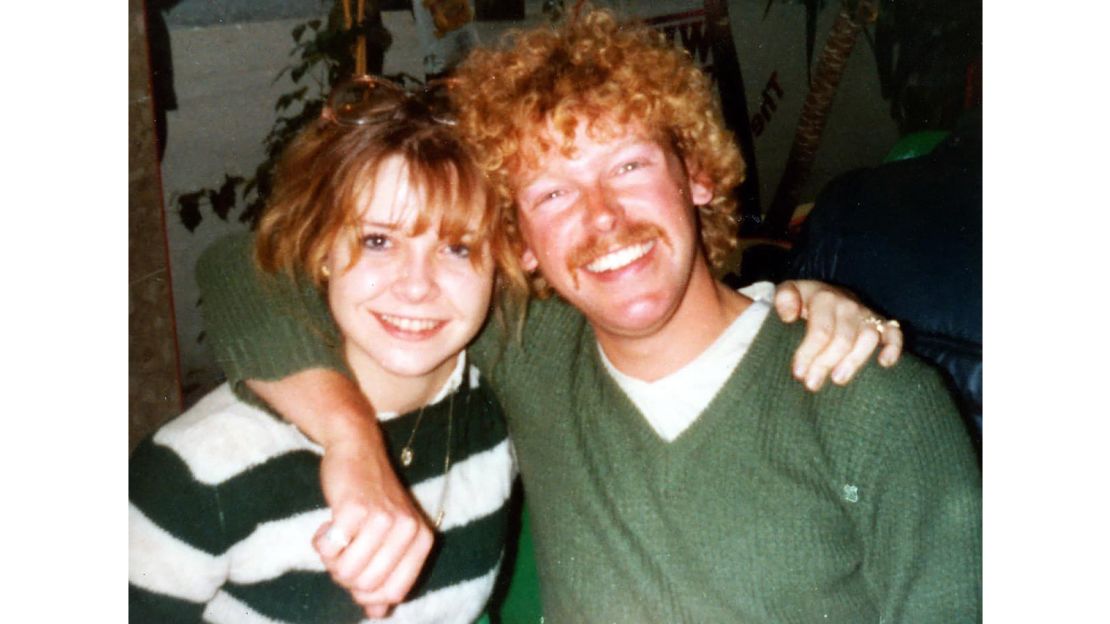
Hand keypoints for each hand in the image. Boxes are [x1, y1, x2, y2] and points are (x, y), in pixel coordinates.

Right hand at [312, 432, 434, 617]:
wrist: (357, 449)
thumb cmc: (371, 498)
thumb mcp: (389, 535)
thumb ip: (386, 574)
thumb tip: (377, 612)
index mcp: (422, 540)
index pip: (395, 593)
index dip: (369, 593)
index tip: (358, 573)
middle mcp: (409, 530)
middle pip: (367, 586)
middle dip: (346, 576)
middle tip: (344, 550)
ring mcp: (383, 519)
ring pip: (347, 573)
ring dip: (332, 560)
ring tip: (337, 537)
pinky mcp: (355, 510)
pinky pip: (331, 551)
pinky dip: (321, 544)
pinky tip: (327, 526)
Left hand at [773, 280, 903, 390]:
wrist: (828, 295)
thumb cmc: (804, 301)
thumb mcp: (789, 292)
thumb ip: (784, 298)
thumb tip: (788, 316)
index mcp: (825, 298)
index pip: (820, 330)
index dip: (809, 352)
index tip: (798, 372)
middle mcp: (848, 305)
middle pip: (842, 339)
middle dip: (825, 363)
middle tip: (811, 384)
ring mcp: (867, 315)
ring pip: (867, 338)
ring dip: (854, 361)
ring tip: (838, 379)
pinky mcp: (883, 323)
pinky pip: (895, 334)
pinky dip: (893, 347)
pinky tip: (884, 363)